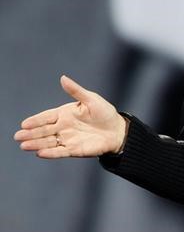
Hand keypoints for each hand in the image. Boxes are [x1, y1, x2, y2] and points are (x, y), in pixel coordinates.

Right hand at [14, 75, 128, 158]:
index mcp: (65, 114)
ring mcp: (67, 138)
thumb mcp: (91, 99)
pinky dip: (50, 153)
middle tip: (18, 136)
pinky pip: (60, 151)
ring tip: (24, 145)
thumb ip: (76, 91)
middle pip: (44, 131)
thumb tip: (63, 78)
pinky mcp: (74, 150)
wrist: (117, 130)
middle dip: (30, 133)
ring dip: (36, 144)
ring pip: (48, 142)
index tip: (24, 123)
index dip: (35, 120)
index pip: (46, 117)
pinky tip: (40, 153)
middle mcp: (63, 127)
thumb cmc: (105, 113)